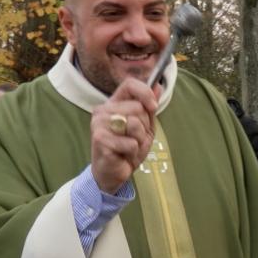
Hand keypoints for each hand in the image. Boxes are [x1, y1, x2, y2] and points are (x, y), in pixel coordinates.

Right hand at [90, 78, 159, 193]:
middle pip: (137, 107)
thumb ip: (149, 107)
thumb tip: (158, 85)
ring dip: (139, 140)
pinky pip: (131, 143)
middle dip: (144, 126)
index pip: (130, 85)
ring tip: (130, 147)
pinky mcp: (100, 139)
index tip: (153, 108)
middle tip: (135, 138)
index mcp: (114, 104)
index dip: (145, 93)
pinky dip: (133, 152)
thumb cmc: (127, 149)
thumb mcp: (144, 126)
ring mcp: (99, 124)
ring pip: (134, 124)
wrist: (113, 173)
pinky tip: (123, 155)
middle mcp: (103, 111)